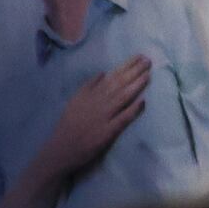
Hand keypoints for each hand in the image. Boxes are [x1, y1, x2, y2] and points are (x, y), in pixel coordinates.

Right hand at [0, 58, 149, 207]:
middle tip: (148, 60)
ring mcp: (101, 117)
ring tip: (148, 74)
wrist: (60, 150)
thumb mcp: (74, 101)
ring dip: (136, 85)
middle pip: (118, 83)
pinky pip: (122, 119)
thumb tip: (103, 73)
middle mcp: (95, 102)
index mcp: (88, 94)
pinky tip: (143, 101)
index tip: (139, 57)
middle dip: (134, 71)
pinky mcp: (106, 132)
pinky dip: (132, 109)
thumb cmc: (68, 126)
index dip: (126, 66)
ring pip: (122, 97)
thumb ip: (87, 87)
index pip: (111, 76)